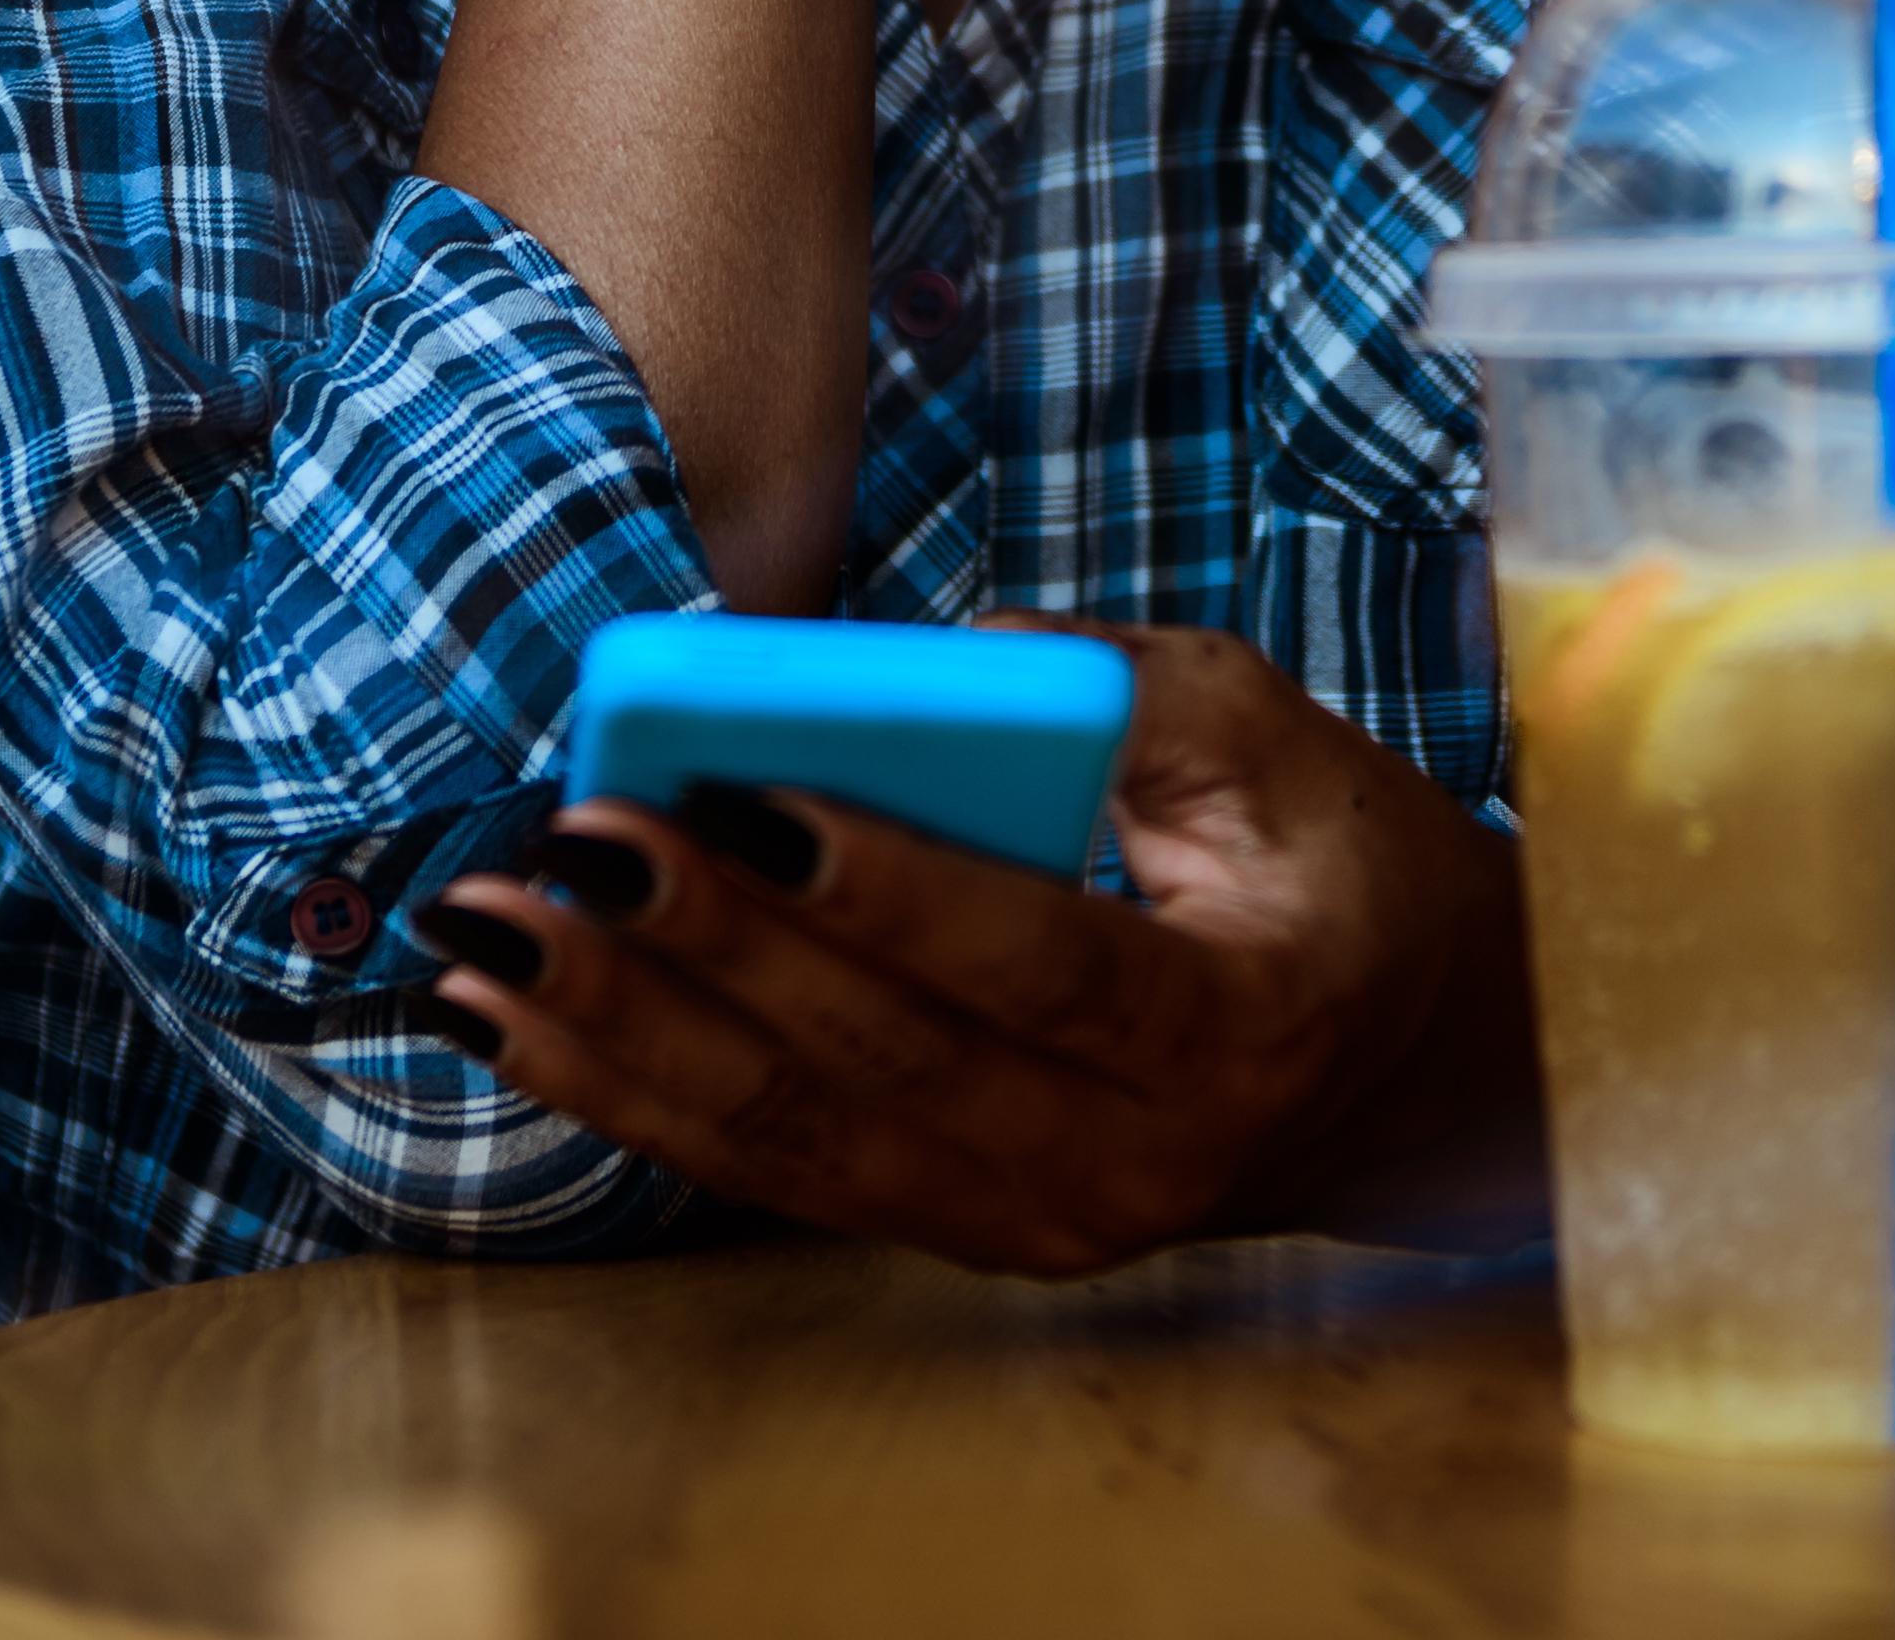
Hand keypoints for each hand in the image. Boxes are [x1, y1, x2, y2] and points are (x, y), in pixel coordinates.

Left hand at [412, 624, 1544, 1274]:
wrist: (1409, 1076)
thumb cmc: (1341, 875)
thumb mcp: (1280, 743)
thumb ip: (1125, 689)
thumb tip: (937, 659)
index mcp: (1236, 1030)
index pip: (1036, 960)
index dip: (885, 884)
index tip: (742, 794)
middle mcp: (1132, 1165)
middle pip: (882, 1057)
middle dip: (700, 945)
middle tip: (561, 844)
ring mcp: (1039, 1226)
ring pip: (798, 1136)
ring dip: (623, 1035)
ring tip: (485, 943)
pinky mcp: (962, 1234)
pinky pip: (778, 1172)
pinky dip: (639, 1096)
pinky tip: (525, 1027)